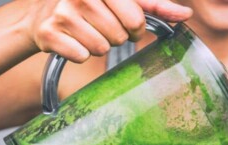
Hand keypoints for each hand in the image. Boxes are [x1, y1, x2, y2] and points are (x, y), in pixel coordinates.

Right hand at [24, 0, 191, 62]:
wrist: (42, 16)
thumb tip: (186, 14)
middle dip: (115, 37)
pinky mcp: (50, 34)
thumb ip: (153, 6)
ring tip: (86, 33)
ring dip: (97, 46)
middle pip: (119, 36)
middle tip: (101, 28)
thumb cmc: (89, 7)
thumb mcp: (120, 0)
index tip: (125, 23)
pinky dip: (79, 54)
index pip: (136, 18)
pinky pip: (81, 56)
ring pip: (101, 48)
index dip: (134, 28)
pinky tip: (72, 42)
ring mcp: (64, 12)